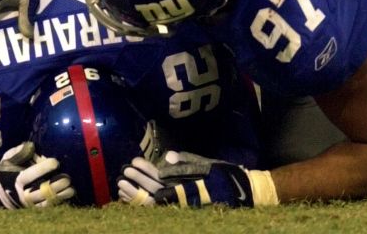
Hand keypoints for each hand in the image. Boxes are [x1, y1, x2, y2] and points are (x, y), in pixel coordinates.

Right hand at [0, 142, 74, 208]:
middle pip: (39, 192)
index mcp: (15, 180)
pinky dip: (59, 201)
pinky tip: (69, 194)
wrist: (0, 190)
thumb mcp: (9, 159)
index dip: (41, 169)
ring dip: (59, 196)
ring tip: (71, 189)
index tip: (55, 162)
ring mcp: (30, 203)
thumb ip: (19, 152)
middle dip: (54, 186)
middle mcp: (22, 193)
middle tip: (67, 179)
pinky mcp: (35, 207)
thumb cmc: (8, 170)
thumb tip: (31, 147)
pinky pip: (48, 207)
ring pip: (45, 202)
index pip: (28, 175)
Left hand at [118, 152, 264, 207]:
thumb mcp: (208, 165)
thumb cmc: (225, 177)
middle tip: (125, 170)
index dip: (148, 170)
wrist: (244, 196)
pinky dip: (144, 204)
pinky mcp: (183, 210)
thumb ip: (188, 161)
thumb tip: (168, 155)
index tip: (135, 161)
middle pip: (156, 190)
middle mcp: (185, 197)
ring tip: (122, 184)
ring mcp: (183, 206)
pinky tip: (130, 198)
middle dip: (139, 180)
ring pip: (155, 203)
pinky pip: (158, 210)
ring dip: (138, 194)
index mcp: (190, 184)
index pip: (164, 178)